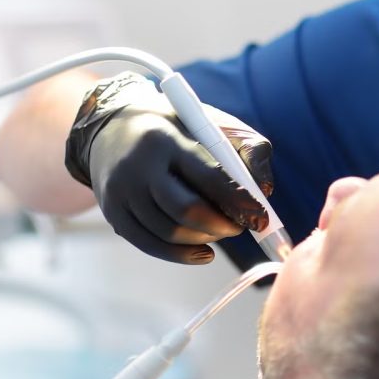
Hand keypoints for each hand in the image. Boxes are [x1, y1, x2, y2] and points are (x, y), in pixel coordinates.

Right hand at [64, 73, 274, 263]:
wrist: (112, 126)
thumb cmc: (177, 126)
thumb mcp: (212, 122)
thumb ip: (246, 150)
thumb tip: (266, 191)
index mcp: (167, 139)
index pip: (208, 177)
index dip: (239, 202)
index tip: (261, 217)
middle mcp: (138, 166)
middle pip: (186, 210)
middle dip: (222, 226)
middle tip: (241, 227)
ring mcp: (120, 192)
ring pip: (169, 233)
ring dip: (205, 240)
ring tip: (221, 231)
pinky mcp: (112, 213)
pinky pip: (150, 245)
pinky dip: (181, 255)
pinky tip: (204, 252)